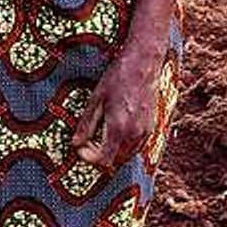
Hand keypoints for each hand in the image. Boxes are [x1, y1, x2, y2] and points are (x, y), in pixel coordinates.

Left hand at [72, 51, 162, 168]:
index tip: (80, 148)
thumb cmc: (117, 78)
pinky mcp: (151, 127)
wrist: (143, 64)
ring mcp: (145, 132)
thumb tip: (75, 143)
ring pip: (127, 156)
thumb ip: (86, 125)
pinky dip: (124, 147)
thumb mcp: (96, 100)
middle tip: (88, 142)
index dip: (89, 158)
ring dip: (112, 153)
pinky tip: (115, 132)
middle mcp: (134, 134)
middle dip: (99, 156)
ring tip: (100, 136)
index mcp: (119, 127)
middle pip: (115, 162)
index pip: (104, 160)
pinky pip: (136, 147)